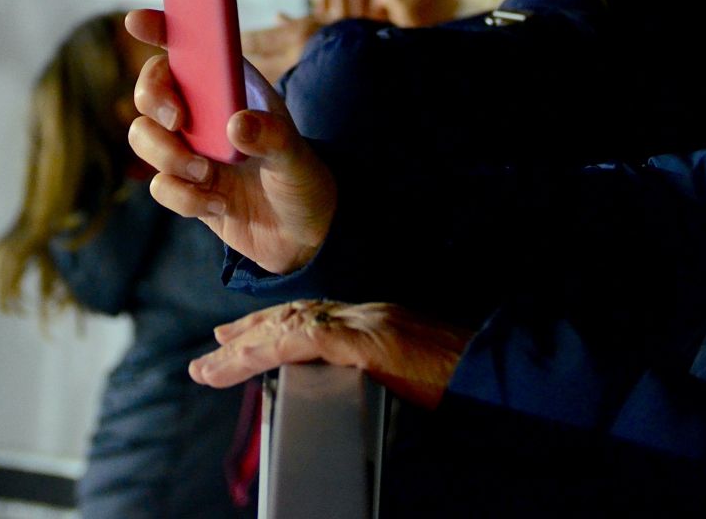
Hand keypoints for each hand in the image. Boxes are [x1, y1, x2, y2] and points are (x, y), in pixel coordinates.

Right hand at [125, 9, 336, 274]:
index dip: (160, 28)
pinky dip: (185, 197)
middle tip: (178, 119)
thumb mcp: (296, 155)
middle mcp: (203, 112)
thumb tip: (235, 125)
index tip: (136, 21)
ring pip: (143, 136)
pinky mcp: (183, 186)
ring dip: (168, 156)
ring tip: (207, 175)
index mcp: (230, 87)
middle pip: (150, 89)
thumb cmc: (302, 179)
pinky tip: (219, 204)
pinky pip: (160, 185)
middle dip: (154, 99)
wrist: (301, 233)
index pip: (189, 48)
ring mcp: (189, 148)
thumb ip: (272, 136)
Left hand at [189, 299, 473, 409]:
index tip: (238, 334)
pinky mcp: (368, 342)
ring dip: (245, 348)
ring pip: (290, 326)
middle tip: (212, 349)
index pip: (312, 315)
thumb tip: (355, 392)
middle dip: (248, 333)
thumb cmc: (463, 378)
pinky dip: (270, 348)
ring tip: (211, 366)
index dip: (270, 324)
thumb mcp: (412, 373)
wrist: (494, 370)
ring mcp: (366, 324)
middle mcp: (365, 314)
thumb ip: (378, 372)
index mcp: (374, 319)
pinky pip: (307, 340)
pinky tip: (244, 359)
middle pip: (292, 315)